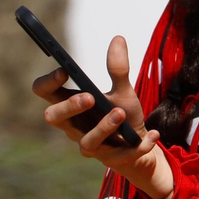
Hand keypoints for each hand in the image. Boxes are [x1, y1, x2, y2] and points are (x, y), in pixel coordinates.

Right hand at [34, 35, 174, 198]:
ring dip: (104, 127)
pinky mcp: (112, 160)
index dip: (47, 82)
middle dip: (68, 107)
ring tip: (120, 113)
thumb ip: (118, 68)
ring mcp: (91, 146)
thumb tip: (118, 38)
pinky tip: (153, 134)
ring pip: (87, 141)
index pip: (45, 93)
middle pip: (53, 118)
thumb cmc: (122, 115)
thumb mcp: (122, 90)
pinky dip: (139, 145)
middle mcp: (74, 127)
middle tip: (88, 96)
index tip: (64, 70)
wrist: (139, 145)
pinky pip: (122, 156)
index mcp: (72, 106)